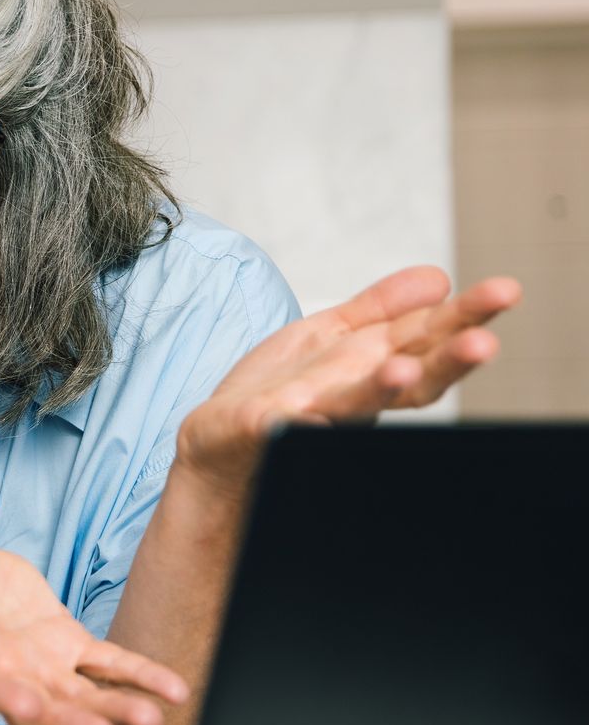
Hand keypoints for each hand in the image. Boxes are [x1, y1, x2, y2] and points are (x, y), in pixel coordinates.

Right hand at [0, 525, 189, 724]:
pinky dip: (140, 678)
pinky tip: (173, 691)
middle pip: (38, 708)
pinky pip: (109, 666)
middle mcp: (3, 674)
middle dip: (71, 724)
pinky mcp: (67, 646)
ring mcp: (39, 666)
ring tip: (152, 718)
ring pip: (82, 696)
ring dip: (116, 710)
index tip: (21, 706)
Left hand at [178, 267, 520, 492]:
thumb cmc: (278, 392)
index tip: (506, 291)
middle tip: (485, 342)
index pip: (427, 339)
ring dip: (380, 388)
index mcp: (372, 368)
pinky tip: (311, 419)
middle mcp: (353, 398)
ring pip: (355, 405)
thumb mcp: (330, 337)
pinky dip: (301, 426)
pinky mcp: (265, 433)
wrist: (217, 446)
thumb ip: (380, 310)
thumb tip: (439, 278)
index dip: (465, 317)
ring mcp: (311, 418)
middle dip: (448, 359)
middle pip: (411, 378)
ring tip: (401, 371)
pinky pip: (284, 429)